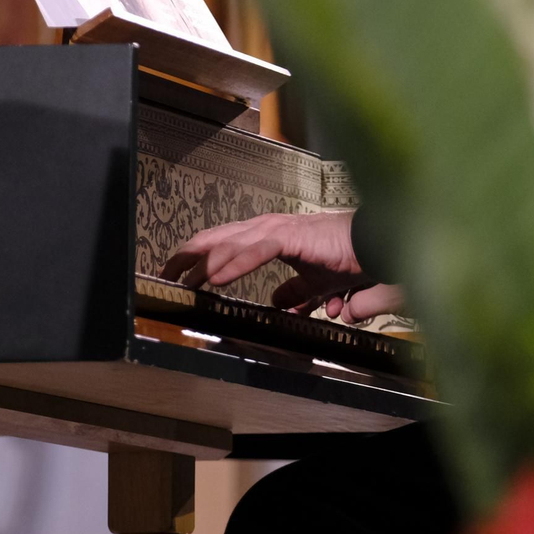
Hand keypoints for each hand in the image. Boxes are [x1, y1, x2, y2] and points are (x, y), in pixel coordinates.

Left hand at [160, 211, 404, 321]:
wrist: (370, 247)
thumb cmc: (344, 259)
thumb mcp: (312, 284)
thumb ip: (294, 294)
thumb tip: (279, 305)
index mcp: (266, 236)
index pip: (220, 243)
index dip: (195, 258)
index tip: (174, 275)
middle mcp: (265, 228)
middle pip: (214, 239)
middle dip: (186, 257)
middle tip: (162, 275)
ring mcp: (275, 231)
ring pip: (228, 244)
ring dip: (201, 262)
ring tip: (180, 278)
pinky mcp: (289, 238)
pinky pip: (255, 251)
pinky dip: (233, 264)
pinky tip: (214, 277)